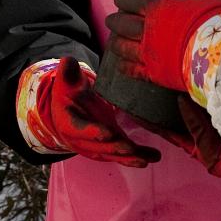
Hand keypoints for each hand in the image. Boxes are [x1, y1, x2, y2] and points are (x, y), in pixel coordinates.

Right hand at [39, 57, 160, 166]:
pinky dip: (139, 155)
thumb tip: (67, 61)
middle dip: (116, 148)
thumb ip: (68, 74)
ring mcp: (97, 146)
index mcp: (70, 124)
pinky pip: (124, 154)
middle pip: (100, 146)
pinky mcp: (111, 145)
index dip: (94, 132)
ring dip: (130, 157)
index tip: (108, 133)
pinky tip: (154, 156)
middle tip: (131, 148)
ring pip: (114, 153)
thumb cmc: (69, 94)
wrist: (70, 110)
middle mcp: (83, 140)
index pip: (81, 129)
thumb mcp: (67, 83)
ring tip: (147, 159)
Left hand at [105, 0, 220, 92]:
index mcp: (161, 8)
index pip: (135, 1)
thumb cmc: (219, 22)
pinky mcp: (155, 74)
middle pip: (123, 24)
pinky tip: (120, 65)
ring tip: (113, 41)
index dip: (124, 0)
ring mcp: (149, 53)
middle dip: (115, 21)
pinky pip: (133, 70)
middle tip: (111, 20)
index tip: (119, 0)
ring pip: (123, 47)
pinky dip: (124, 67)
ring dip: (116, 43)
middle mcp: (149, 30)